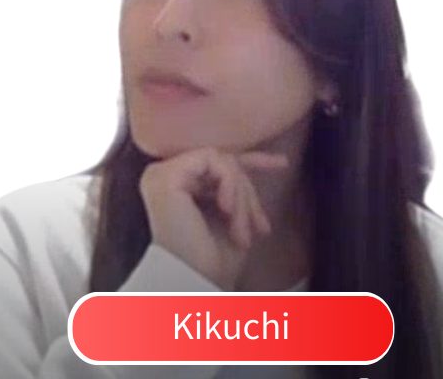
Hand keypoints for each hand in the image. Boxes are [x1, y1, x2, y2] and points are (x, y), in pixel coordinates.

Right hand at [138, 146, 287, 290]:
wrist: (196, 284)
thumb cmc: (214, 261)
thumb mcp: (235, 213)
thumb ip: (239, 184)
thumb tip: (272, 160)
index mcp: (175, 187)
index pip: (218, 164)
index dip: (253, 160)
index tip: (282, 163)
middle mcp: (162, 176)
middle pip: (222, 162)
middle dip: (248, 193)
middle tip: (258, 225)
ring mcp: (160, 175)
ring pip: (220, 160)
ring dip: (240, 194)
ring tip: (241, 227)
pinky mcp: (166, 176)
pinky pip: (211, 158)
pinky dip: (229, 182)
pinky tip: (226, 208)